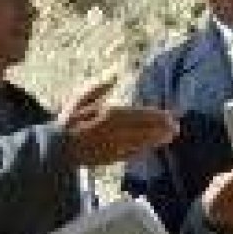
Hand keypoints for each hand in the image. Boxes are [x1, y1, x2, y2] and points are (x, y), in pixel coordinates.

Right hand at [59, 75, 177, 166]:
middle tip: (176, 127)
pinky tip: (150, 148)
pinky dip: (143, 150)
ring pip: (141, 142)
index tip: (169, 115)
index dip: (156, 115)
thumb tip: (113, 74)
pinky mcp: (111, 159)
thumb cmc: (67, 122)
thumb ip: (99, 87)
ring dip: (156, 139)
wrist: (56, 149)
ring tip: (169, 137)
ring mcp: (115, 147)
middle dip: (161, 128)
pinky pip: (131, 153)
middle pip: (144, 129)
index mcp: (110, 114)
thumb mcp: (80, 99)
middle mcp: (116, 131)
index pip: (139, 114)